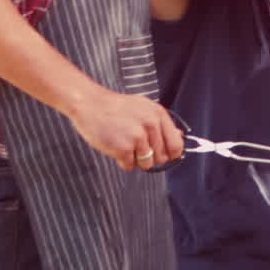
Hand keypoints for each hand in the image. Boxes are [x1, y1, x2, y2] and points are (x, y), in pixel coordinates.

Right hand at [67, 90, 184, 170]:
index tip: (164, 155)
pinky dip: (123, 162)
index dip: (171, 154)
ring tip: (125, 145)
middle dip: (151, 157)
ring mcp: (137, 137)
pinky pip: (130, 166)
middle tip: (137, 148)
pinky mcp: (123, 148)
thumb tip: (179, 137)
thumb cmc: (116, 108)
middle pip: (162, 157)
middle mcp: (151, 125)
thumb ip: (161, 123)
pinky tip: (115, 148)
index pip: (176, 145)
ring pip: (147, 164)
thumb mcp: (145, 108)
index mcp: (159, 115)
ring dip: (136, 160)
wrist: (90, 104)